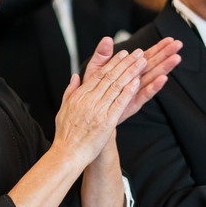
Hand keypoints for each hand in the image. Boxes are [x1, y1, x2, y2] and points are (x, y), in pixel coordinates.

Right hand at [54, 48, 144, 164]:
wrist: (68, 153)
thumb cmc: (65, 134)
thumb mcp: (63, 108)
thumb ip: (70, 91)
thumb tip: (75, 76)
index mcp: (80, 95)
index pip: (99, 75)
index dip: (113, 63)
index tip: (123, 53)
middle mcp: (89, 100)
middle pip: (110, 77)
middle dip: (125, 63)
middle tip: (138, 52)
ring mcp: (98, 110)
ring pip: (117, 86)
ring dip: (131, 72)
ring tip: (142, 62)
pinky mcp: (107, 121)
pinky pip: (119, 102)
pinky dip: (128, 91)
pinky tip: (137, 81)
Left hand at [83, 36, 182, 123]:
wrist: (90, 114)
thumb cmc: (93, 92)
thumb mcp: (95, 70)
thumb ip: (102, 55)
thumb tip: (107, 39)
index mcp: (128, 71)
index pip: (146, 56)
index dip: (158, 48)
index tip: (170, 39)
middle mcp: (135, 81)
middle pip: (153, 65)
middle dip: (166, 54)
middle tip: (178, 44)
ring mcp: (135, 92)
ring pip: (152, 77)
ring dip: (164, 68)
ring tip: (176, 58)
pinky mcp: (132, 104)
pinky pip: (144, 94)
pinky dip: (153, 87)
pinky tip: (162, 79)